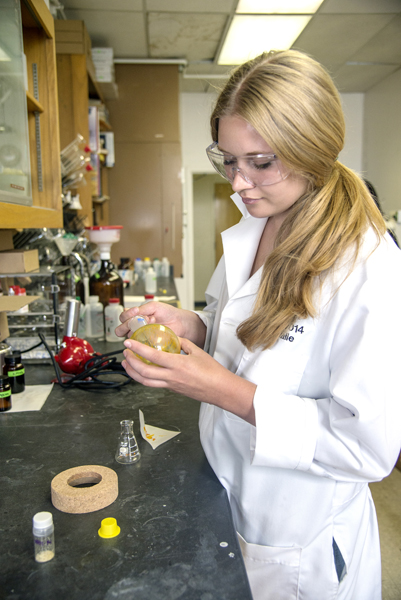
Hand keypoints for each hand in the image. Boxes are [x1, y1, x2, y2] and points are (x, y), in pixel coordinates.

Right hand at [116, 302, 205, 346]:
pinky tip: (150, 333)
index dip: (126, 315)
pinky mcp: (147, 345)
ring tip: (148, 324)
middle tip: (137, 322)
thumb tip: (132, 312)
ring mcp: (141, 336)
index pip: (123, 317)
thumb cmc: (167, 313)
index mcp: (135, 316)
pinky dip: (142, 339)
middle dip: (126, 325)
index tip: (135, 312)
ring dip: (135, 331)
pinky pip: (139, 345)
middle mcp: (136, 327)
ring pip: (129, 337)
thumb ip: (141, 309)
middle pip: (121, 329)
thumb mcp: (153, 306)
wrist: (180, 322)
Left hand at [122, 336, 255, 423]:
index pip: (152, 356)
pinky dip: (143, 378)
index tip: (128, 343)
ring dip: (132, 373)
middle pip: (143, 371)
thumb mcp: (197, 351)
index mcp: (178, 364)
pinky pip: (153, 385)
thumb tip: (173, 338)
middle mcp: (171, 376)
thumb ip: (182, 343)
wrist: (220, 389)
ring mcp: (170, 385)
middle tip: (125, 352)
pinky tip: (140, 372)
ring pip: (145, 381)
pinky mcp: (172, 390)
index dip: (137, 349)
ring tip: (126, 364)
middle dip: (130, 362)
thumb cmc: (212, 371)